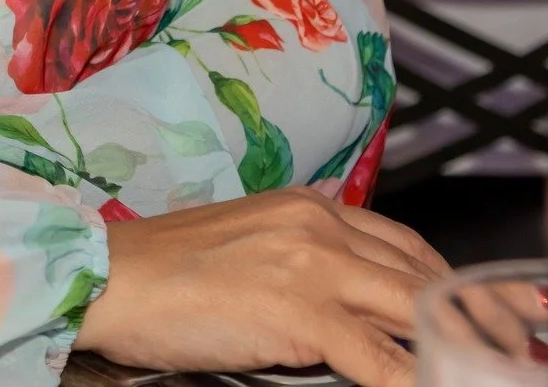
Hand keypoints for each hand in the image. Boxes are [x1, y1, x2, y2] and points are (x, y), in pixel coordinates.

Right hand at [77, 188, 450, 386]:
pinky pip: (384, 363)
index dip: (436, 285)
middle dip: (456, 319)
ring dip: (442, 348)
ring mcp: (314, 266)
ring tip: (457, 367)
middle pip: (420, 277)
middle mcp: (318, 224)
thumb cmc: (161, 273)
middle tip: (469, 349)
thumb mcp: (247, 248)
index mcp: (305, 206)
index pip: (402, 244)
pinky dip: (410, 380)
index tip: (449, 316)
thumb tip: (351, 315)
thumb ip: (303, 264)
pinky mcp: (303, 313)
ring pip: (414, 314)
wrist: (107, 278)